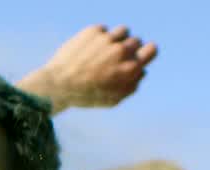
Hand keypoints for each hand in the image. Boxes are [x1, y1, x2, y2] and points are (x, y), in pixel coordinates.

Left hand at [21, 25, 157, 112]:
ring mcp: (107, 39)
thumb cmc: (86, 96)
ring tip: (103, 51)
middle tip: (112, 59)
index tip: (139, 54)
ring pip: (123, 31)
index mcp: (130, 68)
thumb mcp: (113, 100)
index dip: (146, 51)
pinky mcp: (93, 31)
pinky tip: (86, 50)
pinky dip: (97, 38)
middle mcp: (121, 50)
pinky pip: (103, 30)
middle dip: (128, 49)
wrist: (57, 85)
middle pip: (136, 41)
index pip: (152, 49)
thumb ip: (132, 86)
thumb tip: (142, 71)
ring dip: (116, 39)